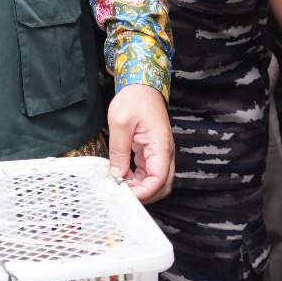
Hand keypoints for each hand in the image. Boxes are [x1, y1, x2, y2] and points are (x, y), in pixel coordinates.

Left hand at [107, 83, 173, 203]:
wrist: (142, 85)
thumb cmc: (134, 99)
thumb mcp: (120, 123)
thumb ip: (119, 151)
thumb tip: (116, 174)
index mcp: (161, 146)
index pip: (158, 179)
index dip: (143, 192)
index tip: (125, 194)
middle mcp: (164, 153)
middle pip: (161, 186)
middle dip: (144, 195)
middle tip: (121, 194)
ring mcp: (159, 153)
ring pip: (155, 181)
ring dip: (140, 188)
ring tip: (119, 186)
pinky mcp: (152, 152)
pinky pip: (148, 173)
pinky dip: (136, 179)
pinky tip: (121, 177)